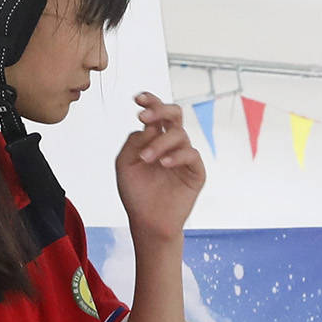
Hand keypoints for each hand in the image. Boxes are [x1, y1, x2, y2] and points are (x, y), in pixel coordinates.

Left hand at [116, 93, 205, 240]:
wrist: (148, 221)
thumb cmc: (136, 193)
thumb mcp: (125, 163)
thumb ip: (134, 141)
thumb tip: (150, 127)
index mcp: (154, 138)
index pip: (156, 113)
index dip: (150, 101)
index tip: (137, 99)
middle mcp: (171, 144)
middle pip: (174, 114)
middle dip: (160, 110)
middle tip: (144, 117)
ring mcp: (184, 156)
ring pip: (179, 134)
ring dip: (160, 143)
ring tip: (146, 159)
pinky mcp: (195, 171)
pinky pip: (191, 154)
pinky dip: (176, 156)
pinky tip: (163, 164)